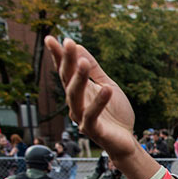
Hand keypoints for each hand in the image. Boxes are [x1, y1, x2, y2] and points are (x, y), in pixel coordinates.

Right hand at [44, 37, 137, 162]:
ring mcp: (81, 117)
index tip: (52, 38)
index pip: (66, 71)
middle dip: (67, 61)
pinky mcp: (92, 130)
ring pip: (75, 96)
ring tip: (83, 62)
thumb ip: (94, 69)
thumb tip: (79, 47)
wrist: (126, 140)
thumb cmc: (115, 114)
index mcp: (79, 92)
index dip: (59, 55)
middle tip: (68, 43)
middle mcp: (76, 103)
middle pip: (68, 80)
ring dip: (79, 78)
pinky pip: (92, 115)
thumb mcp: (108, 85)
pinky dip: (99, 102)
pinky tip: (107, 89)